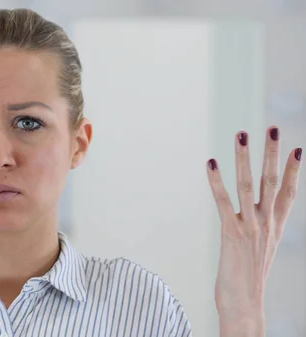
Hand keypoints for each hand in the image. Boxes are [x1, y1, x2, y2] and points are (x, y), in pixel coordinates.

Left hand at [206, 126, 301, 334]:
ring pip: (249, 185)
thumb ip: (260, 227)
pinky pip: (223, 202)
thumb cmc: (248, 277)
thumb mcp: (260, 248)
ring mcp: (251, 227)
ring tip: (242, 134)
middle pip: (272, 181)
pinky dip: (216, 181)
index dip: (294, 170)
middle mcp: (267, 223)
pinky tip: (210, 163)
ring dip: (245, 158)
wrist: (244, 304)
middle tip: (273, 127)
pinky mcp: (231, 233)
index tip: (297, 147)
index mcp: (276, 226)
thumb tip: (254, 212)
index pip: (289, 192)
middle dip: (272, 153)